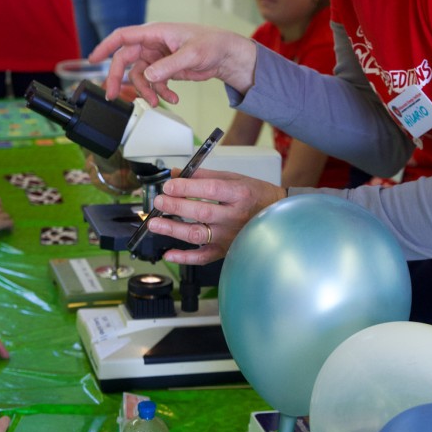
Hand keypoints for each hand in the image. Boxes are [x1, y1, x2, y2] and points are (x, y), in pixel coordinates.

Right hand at [87, 23, 257, 105]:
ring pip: (140, 76)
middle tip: (113, 95)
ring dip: (146, 91)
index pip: (123, 37)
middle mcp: (152, 44)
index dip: (105, 47)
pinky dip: (160, 93)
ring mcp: (157, 58)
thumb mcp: (191, 54)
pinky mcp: (165, 69)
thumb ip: (169, 65)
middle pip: (126, 60)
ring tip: (159, 102)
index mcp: (155, 33)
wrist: (226, 55)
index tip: (92, 59)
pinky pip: (154, 83)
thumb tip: (150, 76)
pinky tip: (172, 99)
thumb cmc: (212, 43)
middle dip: (119, 78)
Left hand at [144, 168, 285, 264]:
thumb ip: (204, 176)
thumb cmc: (255, 196)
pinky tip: (169, 253)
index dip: (186, 188)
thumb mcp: (234, 178)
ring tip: (154, 223)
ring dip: (173, 230)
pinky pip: (203, 257)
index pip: (209, 190)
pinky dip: (184, 258)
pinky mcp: (225, 251)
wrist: (277, 218)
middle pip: (201, 212)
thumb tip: (176, 173)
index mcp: (239, 194)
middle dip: (175, 206)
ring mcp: (229, 236)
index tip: (169, 185)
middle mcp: (235, 217)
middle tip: (158, 201)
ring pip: (198, 235)